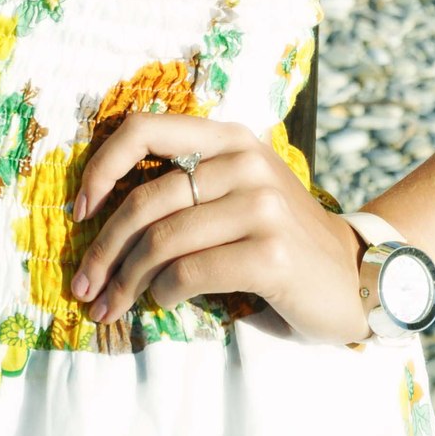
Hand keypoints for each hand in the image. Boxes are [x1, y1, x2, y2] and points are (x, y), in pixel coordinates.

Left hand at [69, 110, 372, 345]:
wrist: (355, 274)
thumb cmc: (280, 237)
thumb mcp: (238, 192)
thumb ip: (188, 187)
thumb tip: (101, 215)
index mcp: (230, 137)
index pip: (145, 129)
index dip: (101, 166)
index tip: (79, 211)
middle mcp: (245, 161)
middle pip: (146, 199)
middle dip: (103, 247)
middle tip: (83, 285)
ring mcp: (261, 206)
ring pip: (163, 240)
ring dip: (125, 281)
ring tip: (108, 306)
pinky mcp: (270, 253)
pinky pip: (190, 273)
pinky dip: (163, 294)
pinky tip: (159, 304)